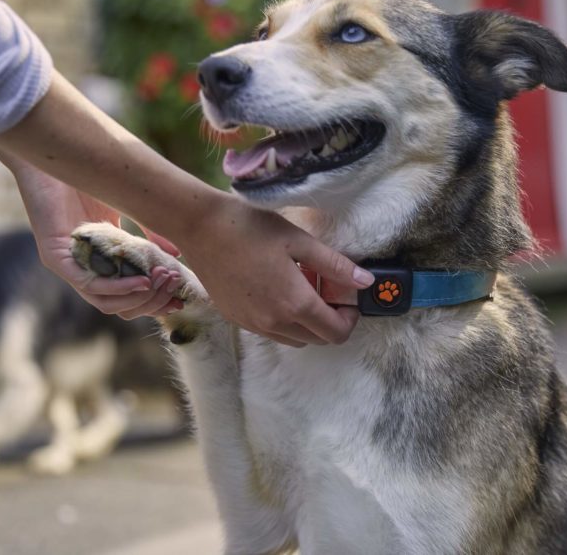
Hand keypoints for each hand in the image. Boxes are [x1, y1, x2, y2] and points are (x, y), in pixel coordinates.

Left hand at [12, 164, 182, 318]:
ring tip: (160, 285)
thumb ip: (148, 233)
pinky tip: (141, 282)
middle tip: (175, 290)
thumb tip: (177, 255)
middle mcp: (81, 270)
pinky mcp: (54, 258)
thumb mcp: (125, 210)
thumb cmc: (85, 179)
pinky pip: (88, 284)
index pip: (126, 297)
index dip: (154, 302)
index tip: (180, 297)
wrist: (50, 158)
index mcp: (97, 263)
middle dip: (151, 303)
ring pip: (104, 302)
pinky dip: (117, 288)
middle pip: (119, 306)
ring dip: (137, 299)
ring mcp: (66, 266)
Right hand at [178, 194, 373, 346]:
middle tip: (326, 286)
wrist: (200, 227)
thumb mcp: (300, 241)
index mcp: (295, 303)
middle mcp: (274, 322)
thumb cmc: (251, 227)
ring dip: (307, 321)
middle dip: (331, 318)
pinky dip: (284, 318)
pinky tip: (277, 287)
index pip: (336, 332)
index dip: (350, 317)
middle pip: (318, 339)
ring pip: (294, 338)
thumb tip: (366, 282)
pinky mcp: (236, 319)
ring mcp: (252, 324)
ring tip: (301, 285)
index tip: (347, 295)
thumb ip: (335, 265)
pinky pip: (271, 331)